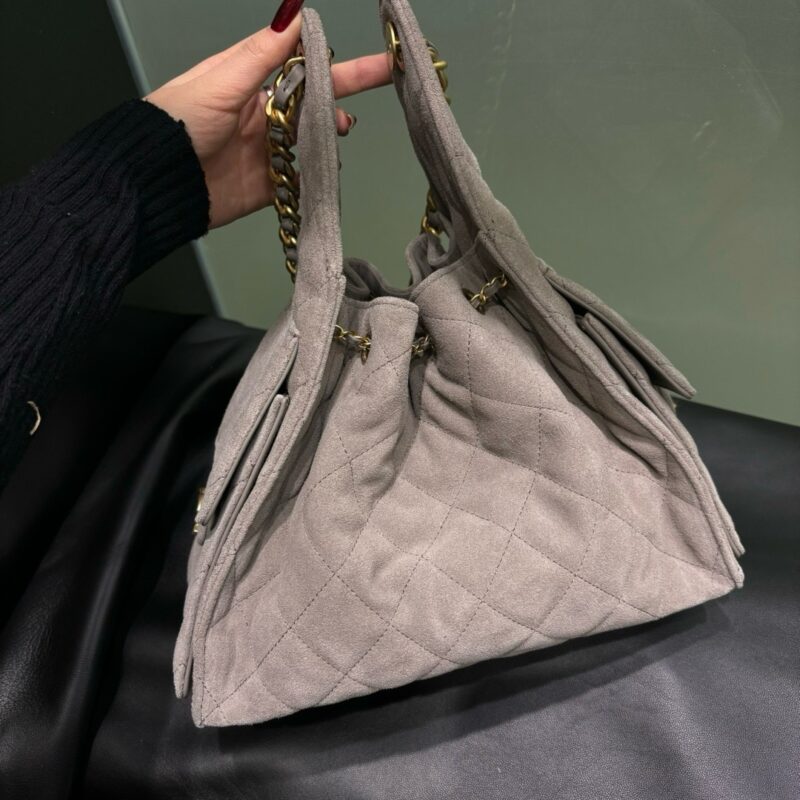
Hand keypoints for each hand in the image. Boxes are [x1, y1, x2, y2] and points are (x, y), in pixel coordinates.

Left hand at [147, 15, 391, 228]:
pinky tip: (324, 170)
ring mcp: (266, 150)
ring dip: (329, 135)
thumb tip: (295, 11)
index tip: (367, 52)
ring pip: (311, 140)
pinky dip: (314, 177)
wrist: (158, 183)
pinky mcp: (266, 186)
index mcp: (249, 81)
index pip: (300, 63)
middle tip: (388, 75)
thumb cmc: (180, 122)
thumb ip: (262, 53)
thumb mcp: (221, 80)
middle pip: (313, 99)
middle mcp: (261, 113)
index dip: (332, 58)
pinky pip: (300, 180)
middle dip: (347, 90)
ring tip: (338, 131)